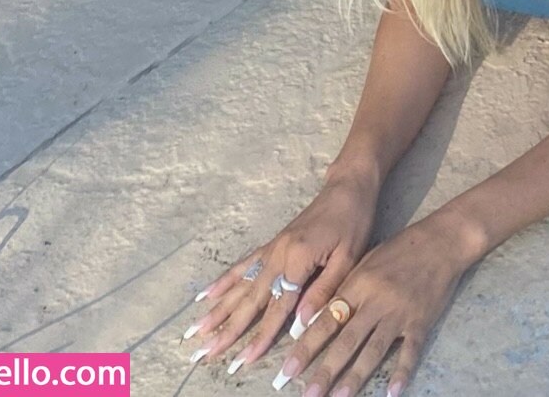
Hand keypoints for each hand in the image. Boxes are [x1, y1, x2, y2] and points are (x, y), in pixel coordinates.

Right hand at [183, 164, 379, 373]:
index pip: (277, 306)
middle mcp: (278, 254)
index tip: (243, 360)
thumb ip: (324, 290)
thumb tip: (301, 323)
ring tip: (195, 330)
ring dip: (218, 309)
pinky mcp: (272, 244)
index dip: (261, 335)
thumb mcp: (348, 257)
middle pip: (250, 299)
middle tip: (204, 353)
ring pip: (241, 284)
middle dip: (227, 329)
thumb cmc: (353, 222)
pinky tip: (206, 294)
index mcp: (298, 259)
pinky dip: (224, 281)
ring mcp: (272, 249)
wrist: (347, 188)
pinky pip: (243, 264)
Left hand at [267, 209, 477, 396]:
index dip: (306, 346)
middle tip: (308, 395)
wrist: (441, 242)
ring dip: (355, 376)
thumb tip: (318, 316)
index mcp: (359, 285)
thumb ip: (344, 289)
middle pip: (347, 341)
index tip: (287, 369)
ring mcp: (399, 313)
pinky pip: (410, 351)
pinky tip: (392, 392)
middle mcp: (376, 302)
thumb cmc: (400, 249)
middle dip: (325, 371)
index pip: (327, 321)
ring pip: (374, 350)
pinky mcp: (421, 321)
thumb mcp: (366, 262)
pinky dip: (402, 372)